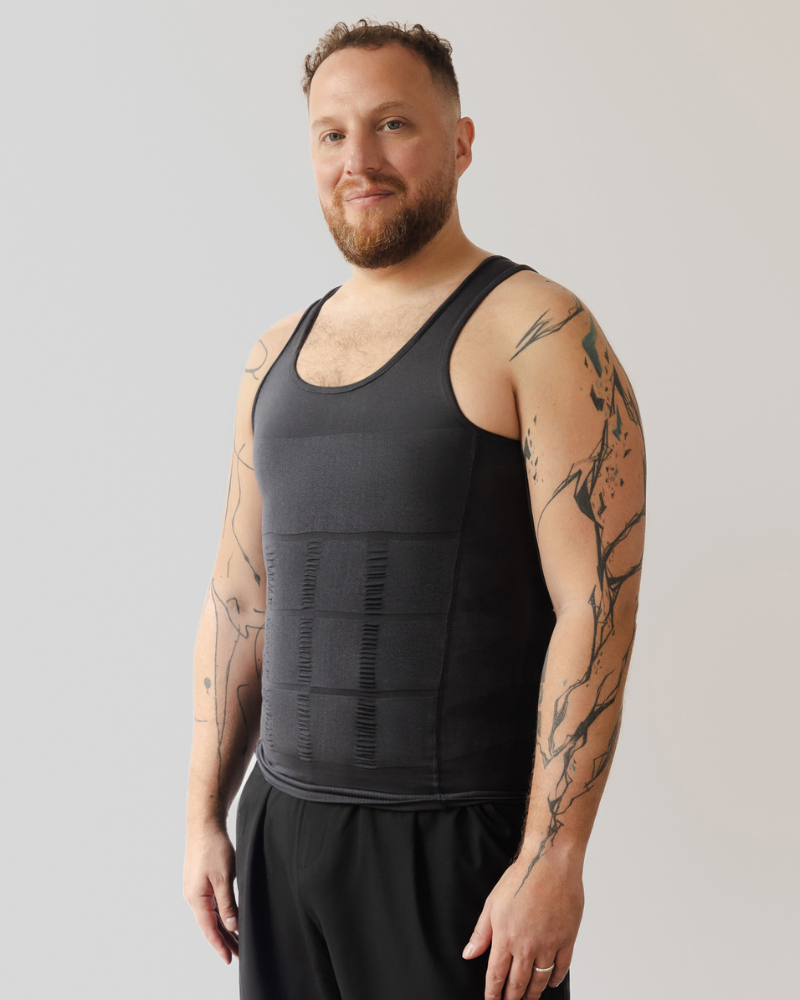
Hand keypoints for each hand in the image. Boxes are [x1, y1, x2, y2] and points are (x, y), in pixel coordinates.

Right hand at [184, 824, 239, 963]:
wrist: (204, 825)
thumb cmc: (214, 848)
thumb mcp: (224, 878)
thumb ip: (227, 904)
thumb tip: (232, 926)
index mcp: (197, 898)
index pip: (209, 929)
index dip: (220, 945)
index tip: (229, 959)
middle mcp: (193, 896)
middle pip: (209, 925)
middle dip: (224, 940)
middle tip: (238, 954)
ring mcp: (195, 889)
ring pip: (211, 915)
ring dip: (223, 928)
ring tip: (237, 941)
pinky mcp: (200, 881)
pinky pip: (210, 904)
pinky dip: (220, 914)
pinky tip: (229, 919)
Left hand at [462, 848, 583, 998]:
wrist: (550, 863)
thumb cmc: (521, 878)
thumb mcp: (492, 904)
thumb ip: (481, 933)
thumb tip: (469, 954)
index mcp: (505, 937)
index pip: (496, 976)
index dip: (493, 993)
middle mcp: (527, 946)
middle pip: (518, 983)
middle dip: (512, 998)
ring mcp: (549, 944)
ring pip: (539, 980)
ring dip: (533, 993)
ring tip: (528, 998)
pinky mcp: (567, 939)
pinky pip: (561, 968)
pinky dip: (555, 979)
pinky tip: (550, 981)